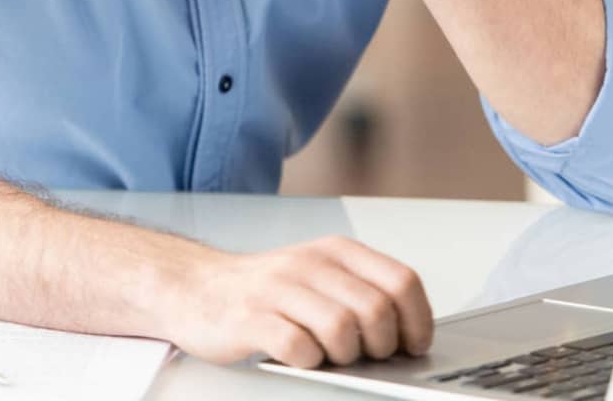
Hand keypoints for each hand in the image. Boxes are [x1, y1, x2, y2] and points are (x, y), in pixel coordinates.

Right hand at [158, 234, 434, 367]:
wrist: (195, 288)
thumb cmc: (266, 291)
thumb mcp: (319, 277)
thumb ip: (361, 294)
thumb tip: (409, 335)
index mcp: (335, 252)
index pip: (401, 281)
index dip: (417, 321)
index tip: (412, 344)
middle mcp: (308, 264)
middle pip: (376, 309)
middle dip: (380, 345)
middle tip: (365, 355)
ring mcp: (277, 290)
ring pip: (341, 328)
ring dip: (344, 355)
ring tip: (328, 355)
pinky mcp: (249, 318)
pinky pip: (296, 346)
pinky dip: (306, 361)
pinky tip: (299, 356)